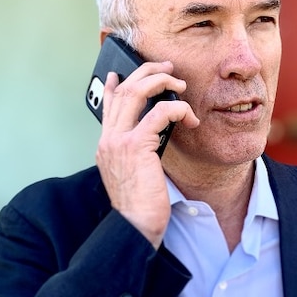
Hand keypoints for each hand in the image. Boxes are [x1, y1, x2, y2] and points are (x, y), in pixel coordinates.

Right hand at [95, 61, 198, 247]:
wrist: (135, 226)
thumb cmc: (140, 207)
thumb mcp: (134, 175)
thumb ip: (137, 154)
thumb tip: (153, 139)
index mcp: (106, 146)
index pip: (107, 107)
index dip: (113, 86)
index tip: (118, 75)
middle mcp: (108, 140)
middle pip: (123, 90)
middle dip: (147, 73)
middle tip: (168, 70)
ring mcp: (118, 141)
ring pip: (136, 92)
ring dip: (161, 82)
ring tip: (180, 85)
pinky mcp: (136, 146)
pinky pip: (159, 113)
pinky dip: (177, 109)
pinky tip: (190, 119)